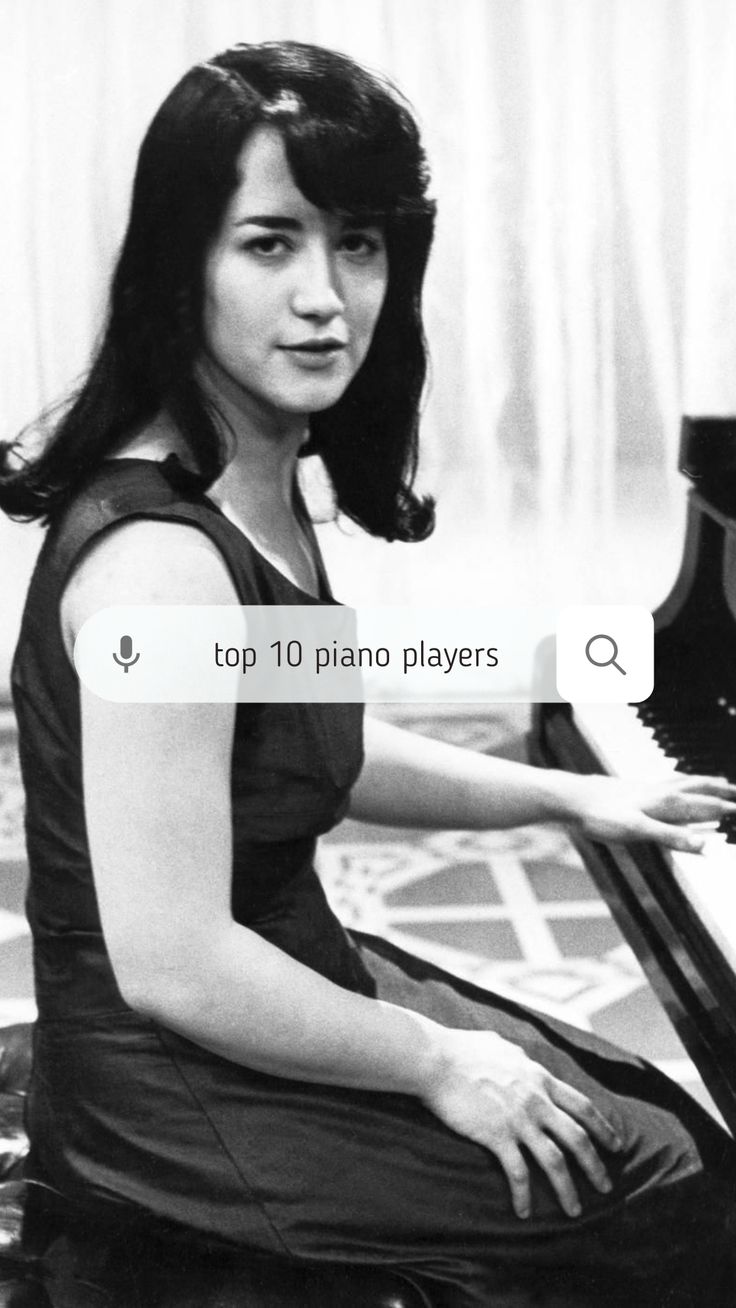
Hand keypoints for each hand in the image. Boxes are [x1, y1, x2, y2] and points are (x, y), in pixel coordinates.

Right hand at [421, 1028, 620, 1218]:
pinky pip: (518, 1172)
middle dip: (596, 1165)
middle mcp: (536, 1101)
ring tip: (575, 1210)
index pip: (582, 1106)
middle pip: (577, 1138)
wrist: (436, 1060)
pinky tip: (525, 1211)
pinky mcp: (497, 1135)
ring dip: (568, 1189)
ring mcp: (518, 1119)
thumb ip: (518, 1055)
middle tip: (606, 1186)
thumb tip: (521, 1056)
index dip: (602, 1127)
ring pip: (555, 1161)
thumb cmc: (462, 1049)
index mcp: (539, 1078)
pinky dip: (524, 1195)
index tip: (616, 1145)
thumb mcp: (500, 1045)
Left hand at [558, 772, 735, 853]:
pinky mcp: (631, 791)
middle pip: (695, 788)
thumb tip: (705, 844)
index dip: (726, 809)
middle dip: (718, 790)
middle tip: (735, 790)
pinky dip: (676, 786)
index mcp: (665, 802)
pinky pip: (663, 787)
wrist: (570, 798)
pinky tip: (669, 791)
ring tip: (713, 782)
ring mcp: (644, 791)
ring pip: (680, 784)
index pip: (704, 805)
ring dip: (700, 784)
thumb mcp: (638, 830)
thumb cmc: (601, 814)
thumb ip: (671, 837)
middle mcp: (658, 792)